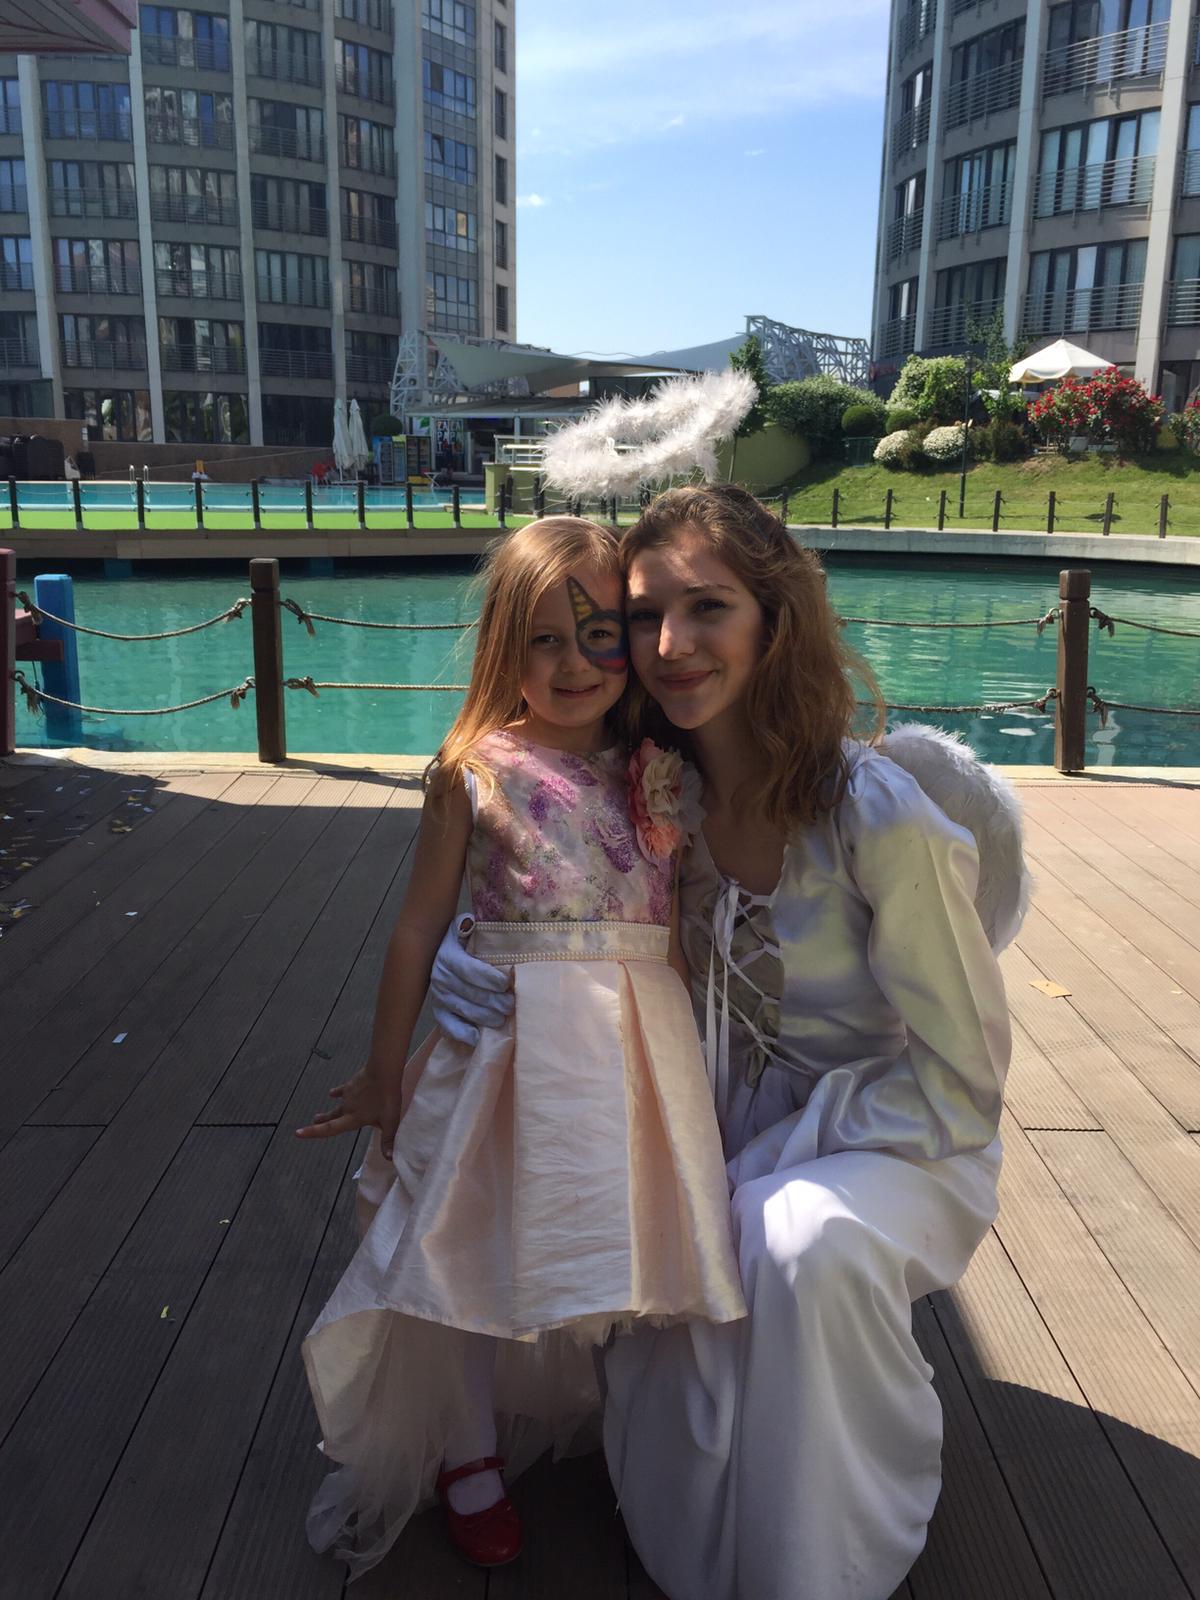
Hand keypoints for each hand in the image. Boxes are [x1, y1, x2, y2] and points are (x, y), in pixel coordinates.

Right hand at [295, 1065, 403, 1155]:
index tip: (298, 1133)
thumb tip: (389, 1159)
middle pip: (331, 1118)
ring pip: (337, 1105)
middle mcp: (347, 1107)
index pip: (330, 1129)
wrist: (383, 1071)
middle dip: (321, 1123)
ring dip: (330, 1112)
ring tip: (319, 1115)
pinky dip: (337, 1092)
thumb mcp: (390, 1121)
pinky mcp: (352, 1084)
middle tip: (312, 1125)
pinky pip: (342, 1090)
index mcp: (353, 1118)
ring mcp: (348, 1095)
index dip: (313, 1133)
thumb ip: (388, 1140)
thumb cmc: (387, 1097)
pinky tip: (332, 1092)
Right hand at [430, 915, 512, 1045]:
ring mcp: (438, 996)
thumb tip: (473, 923)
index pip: (468, 969)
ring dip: (483, 1017)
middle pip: (469, 993)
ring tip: (502, 1019)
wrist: (441, 950)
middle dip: (493, 1001)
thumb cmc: (465, 940)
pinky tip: (476, 1037)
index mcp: (448, 955)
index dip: (487, 977)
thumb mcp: (467, 928)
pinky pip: (447, 1025)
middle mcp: (439, 976)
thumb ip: (472, 926)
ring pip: (462, 1009)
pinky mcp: (438, 1011)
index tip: (506, 983)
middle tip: (511, 1005)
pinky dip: (461, 1033)